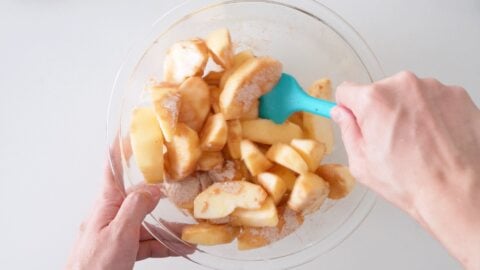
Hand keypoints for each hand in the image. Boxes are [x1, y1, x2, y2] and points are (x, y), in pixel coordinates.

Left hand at [66, 142, 191, 269]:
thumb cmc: (93, 267)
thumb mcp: (118, 234)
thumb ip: (136, 208)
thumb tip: (153, 189)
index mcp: (106, 204)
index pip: (112, 168)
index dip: (121, 148)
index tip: (133, 132)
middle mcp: (113, 214)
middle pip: (139, 197)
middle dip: (160, 191)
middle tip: (179, 180)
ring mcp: (120, 232)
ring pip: (148, 222)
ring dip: (169, 226)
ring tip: (191, 227)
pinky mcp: (125, 249)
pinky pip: (148, 242)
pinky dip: (165, 244)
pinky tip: (183, 246)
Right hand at [332, 71, 479, 268]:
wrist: (458, 192)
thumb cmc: (413, 182)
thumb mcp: (362, 163)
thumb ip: (347, 131)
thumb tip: (342, 115)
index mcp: (374, 100)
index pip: (347, 90)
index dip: (348, 108)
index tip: (353, 116)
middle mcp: (403, 86)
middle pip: (380, 92)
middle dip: (381, 111)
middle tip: (390, 140)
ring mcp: (433, 88)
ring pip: (408, 95)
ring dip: (408, 111)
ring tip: (417, 142)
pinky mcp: (457, 95)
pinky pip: (434, 99)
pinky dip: (432, 114)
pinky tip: (435, 138)